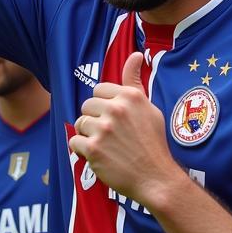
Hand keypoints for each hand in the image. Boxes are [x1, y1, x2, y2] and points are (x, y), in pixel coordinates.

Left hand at [69, 52, 183, 209]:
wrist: (156, 178)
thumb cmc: (153, 143)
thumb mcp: (149, 108)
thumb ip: (134, 82)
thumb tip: (135, 54)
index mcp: (129, 96)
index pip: (98, 89)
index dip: (103, 105)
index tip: (114, 118)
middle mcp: (116, 109)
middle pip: (86, 106)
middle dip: (94, 119)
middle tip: (110, 135)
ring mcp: (103, 129)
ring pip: (79, 124)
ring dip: (88, 135)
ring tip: (106, 146)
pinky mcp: (93, 149)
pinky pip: (74, 142)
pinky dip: (83, 151)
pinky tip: (99, 155)